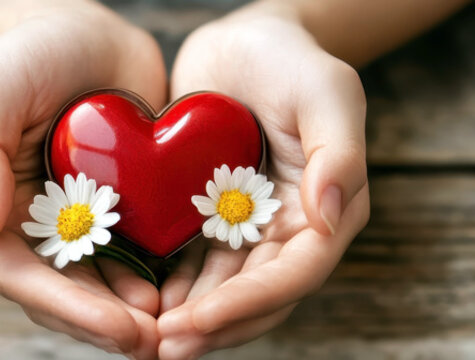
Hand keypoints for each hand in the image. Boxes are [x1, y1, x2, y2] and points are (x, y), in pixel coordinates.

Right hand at [0, 3, 167, 357]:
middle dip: (100, 324)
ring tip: (172, 329)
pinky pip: (125, 260)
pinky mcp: (110, 214)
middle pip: (55, 294)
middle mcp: (22, 225)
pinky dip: (147, 283)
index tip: (119, 328)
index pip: (16, 272)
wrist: (87, 31)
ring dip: (126, 315)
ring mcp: (68, 223)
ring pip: (92, 287)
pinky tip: (177, 292)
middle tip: (153, 344)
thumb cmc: (29, 52)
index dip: (67, 307)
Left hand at [151, 2, 371, 357]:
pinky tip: (136, 301)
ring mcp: (244, 229)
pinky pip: (189, 263)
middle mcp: (287, 231)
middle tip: (165, 347)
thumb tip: (332, 217)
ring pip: (219, 290)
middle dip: (212, 327)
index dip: (248, 304)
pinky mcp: (207, 219)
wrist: (241, 42)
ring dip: (187, 319)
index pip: (293, 275)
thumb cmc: (290, 59)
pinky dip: (168, 287)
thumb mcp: (326, 90)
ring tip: (145, 339)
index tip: (200, 321)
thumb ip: (338, 153)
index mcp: (327, 213)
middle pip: (255, 298)